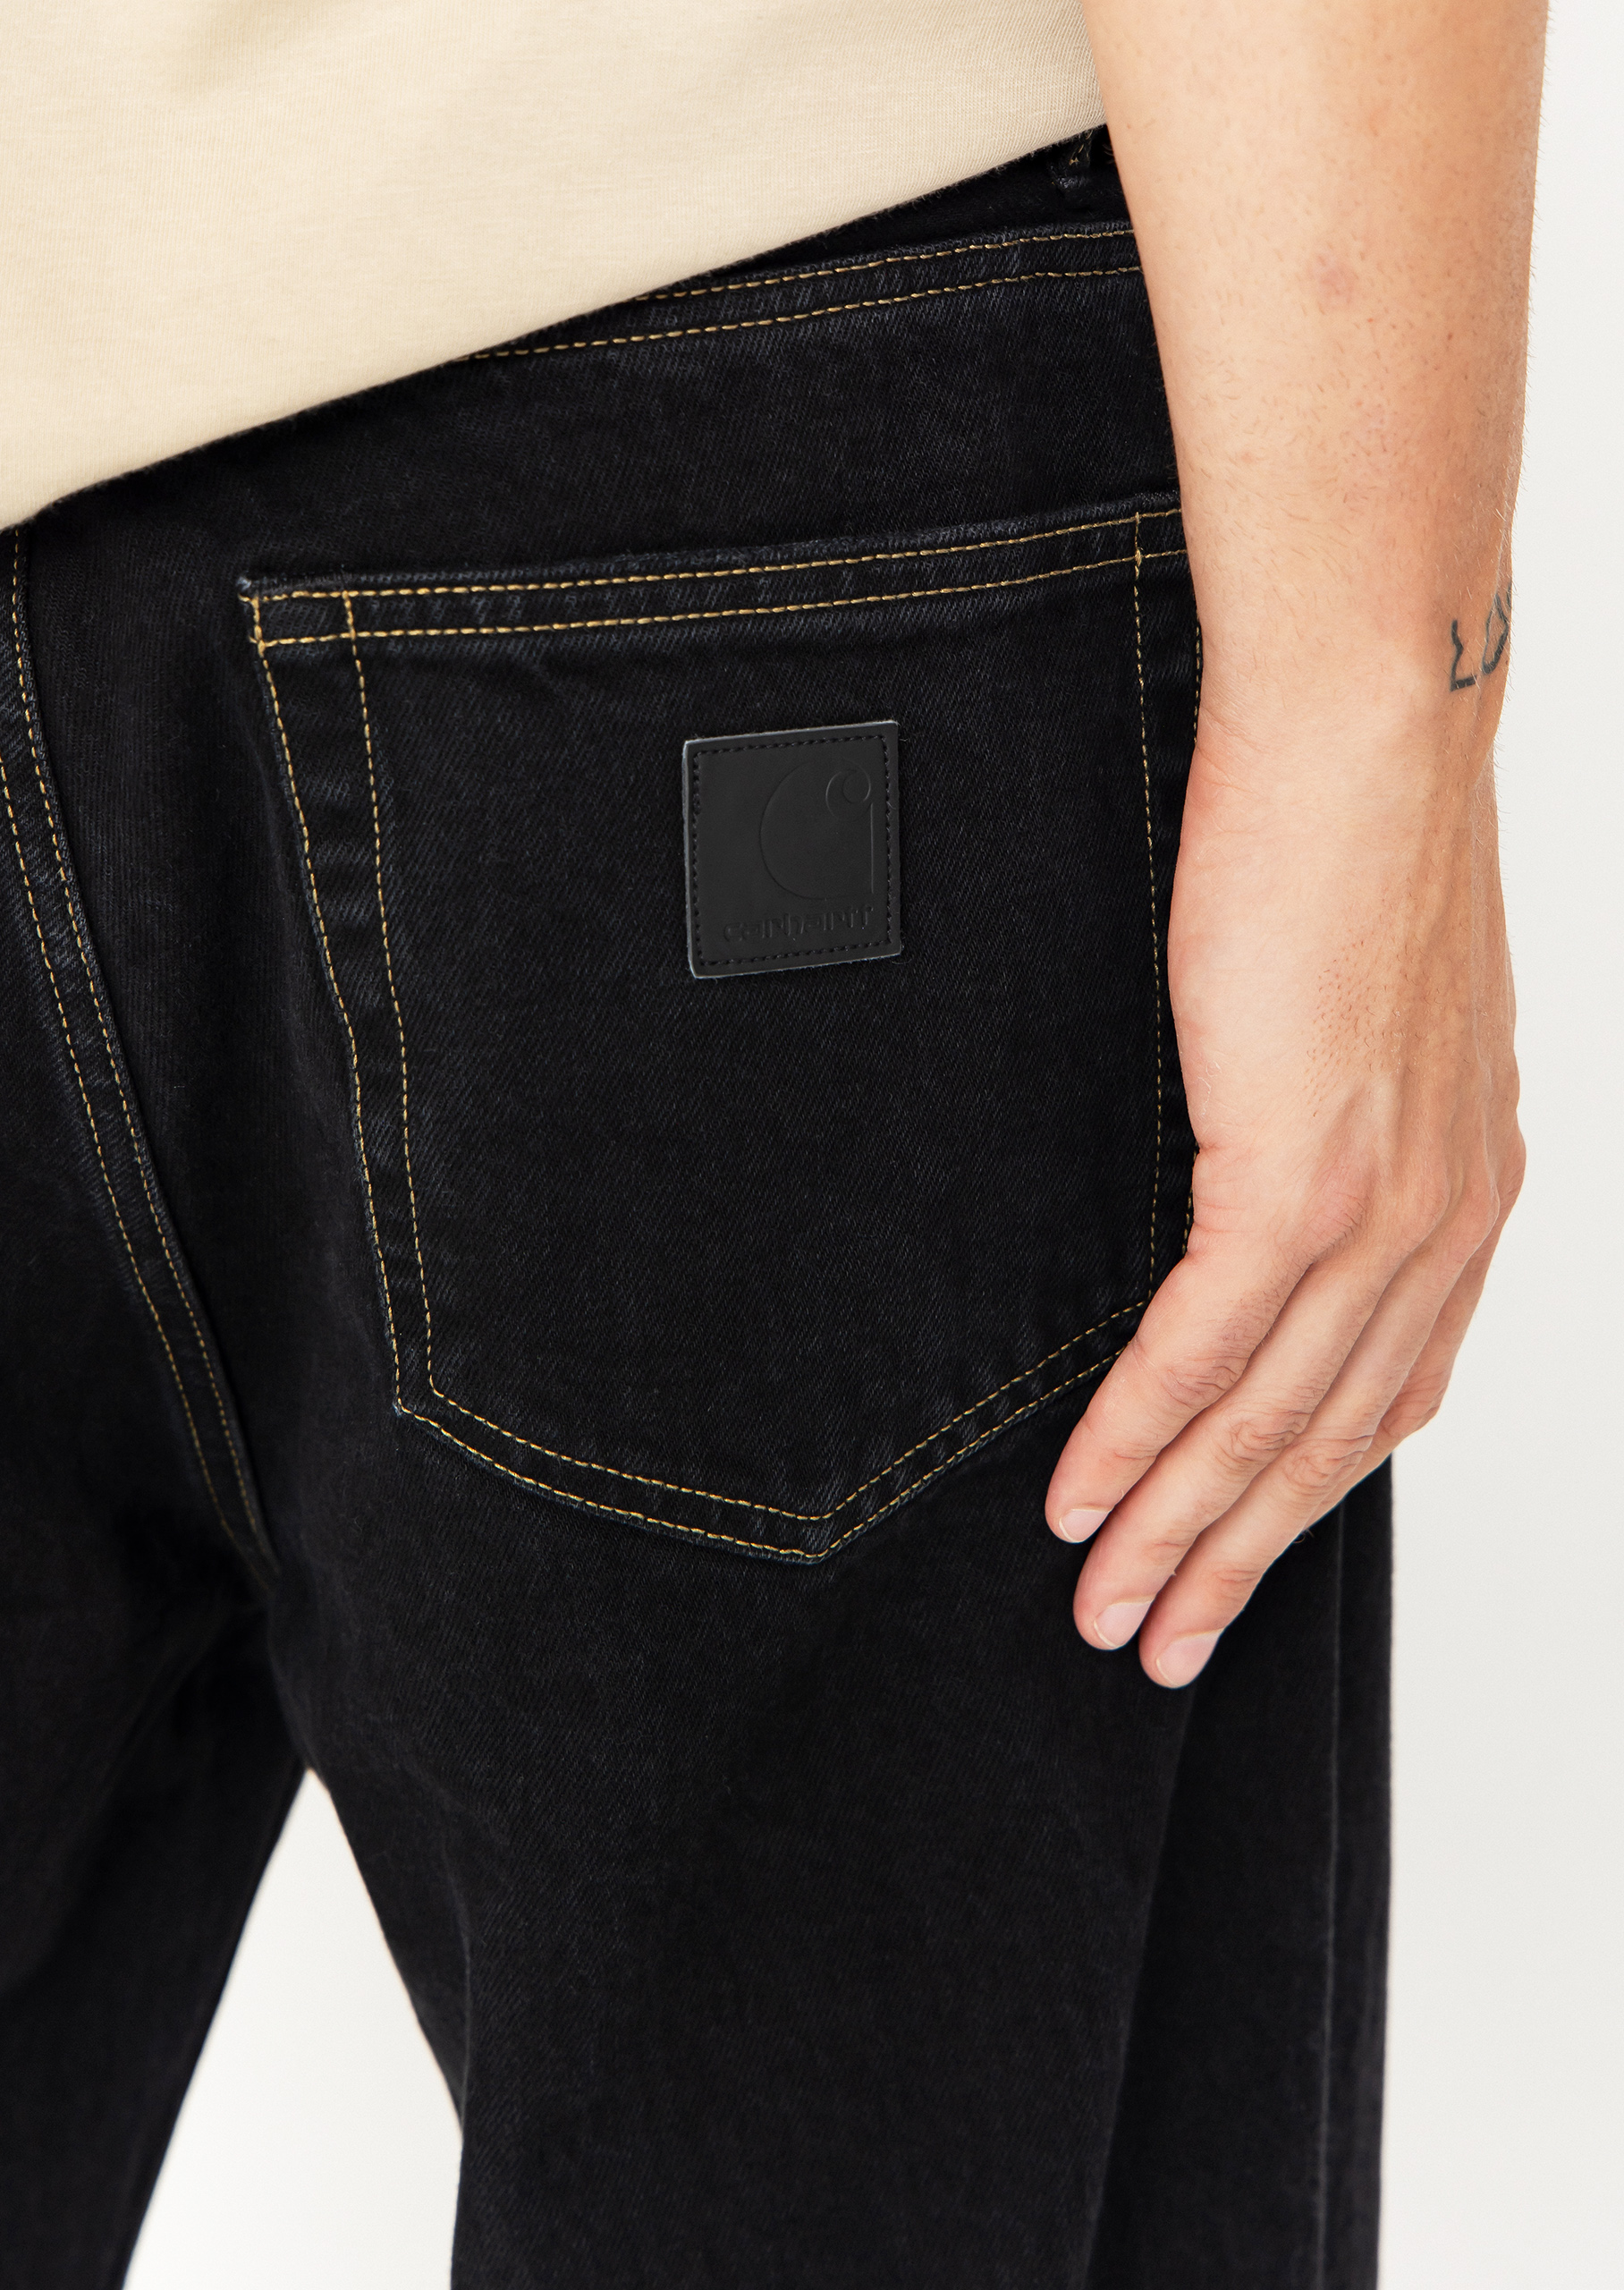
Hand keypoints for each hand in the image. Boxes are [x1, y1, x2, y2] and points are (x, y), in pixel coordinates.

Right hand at [1044, 691, 1523, 1684]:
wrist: (1370, 724)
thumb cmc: (1356, 834)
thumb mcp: (1377, 1013)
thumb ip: (1343, 1121)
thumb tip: (1266, 1177)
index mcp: (1465, 1187)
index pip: (1387, 1390)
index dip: (1303, 1498)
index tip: (1234, 1561)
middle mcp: (1443, 1219)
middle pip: (1330, 1441)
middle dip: (1237, 1557)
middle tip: (1160, 1641)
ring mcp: (1380, 1203)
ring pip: (1269, 1418)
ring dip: (1178, 1527)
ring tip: (1107, 1604)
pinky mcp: (1297, 1168)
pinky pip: (1203, 1344)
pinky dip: (1136, 1433)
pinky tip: (1081, 1493)